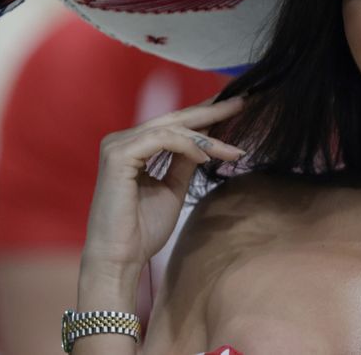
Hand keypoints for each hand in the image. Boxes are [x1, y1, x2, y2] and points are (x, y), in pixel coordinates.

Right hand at [81, 96, 246, 279]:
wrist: (120, 258)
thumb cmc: (142, 229)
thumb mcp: (173, 188)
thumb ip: (185, 162)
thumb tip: (206, 142)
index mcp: (134, 147)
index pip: (174, 124)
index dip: (205, 115)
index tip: (235, 108)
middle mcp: (122, 140)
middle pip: (175, 118)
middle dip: (212, 111)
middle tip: (242, 103)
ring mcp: (117, 145)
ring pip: (172, 128)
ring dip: (207, 137)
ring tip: (232, 151)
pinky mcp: (118, 155)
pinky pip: (162, 139)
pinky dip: (187, 145)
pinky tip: (206, 157)